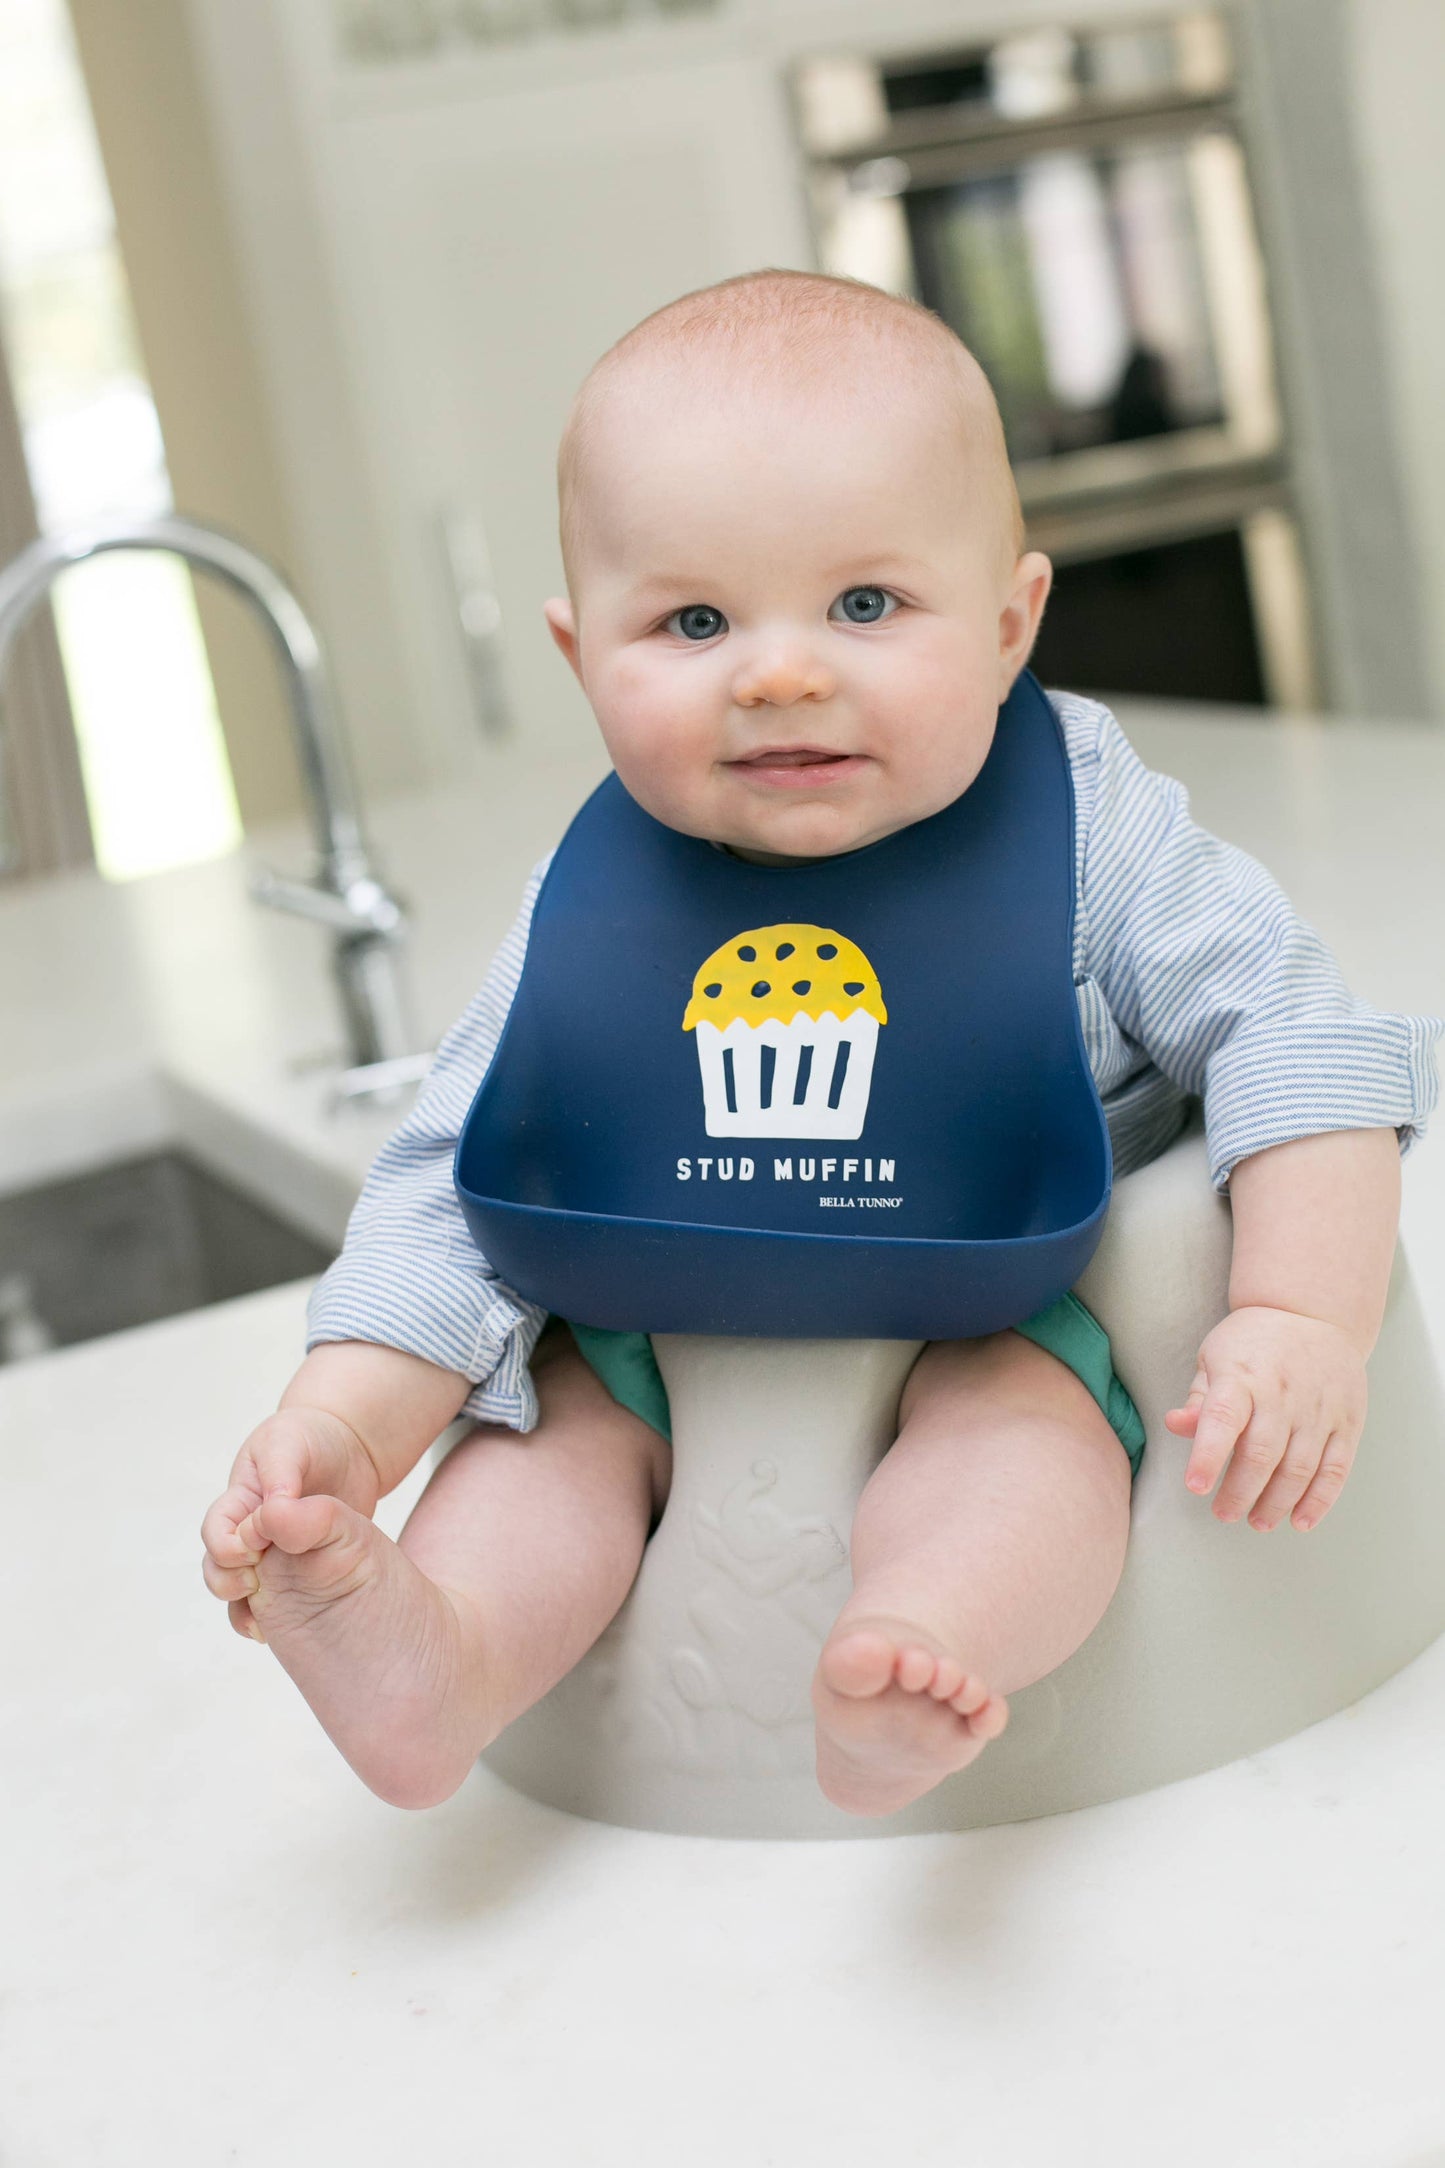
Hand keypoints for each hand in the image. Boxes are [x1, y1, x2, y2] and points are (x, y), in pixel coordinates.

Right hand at [200, 1406, 382, 1639]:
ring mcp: (273, 1552)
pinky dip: (270, 1617)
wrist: (349, 1448)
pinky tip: (276, 1630)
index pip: (215, 1532)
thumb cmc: (310, 1439)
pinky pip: (275, 1600)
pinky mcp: (299, 1568)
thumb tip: (272, 1510)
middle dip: (227, 1583)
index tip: (257, 1548)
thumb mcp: (291, 1444)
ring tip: (264, 1623)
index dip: (227, 1547)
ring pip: (241, 1591)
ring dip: (246, 1607)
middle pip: (218, 1568)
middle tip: (256, 1585)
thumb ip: (280, 1473)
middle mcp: (248, 1530)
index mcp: (239, 1499)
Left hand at [1164, 1304, 1366, 1532]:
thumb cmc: (1253, 1342)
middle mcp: (1282, 1393)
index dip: (1208, 1455)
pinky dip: (1319, 1500)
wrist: (1312, 1312)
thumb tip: (1177, 1425)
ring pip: (1299, 1467)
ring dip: (1277, 1502)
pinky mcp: (1346, 1421)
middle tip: (1223, 1513)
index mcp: (1242, 1376)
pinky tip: (1300, 1520)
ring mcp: (1318, 1408)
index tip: (1196, 1487)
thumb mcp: (1215, 1358)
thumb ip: (1199, 1398)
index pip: (1223, 1418)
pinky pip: (1335, 1468)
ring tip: (1257, 1522)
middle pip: (1261, 1453)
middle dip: (1240, 1492)